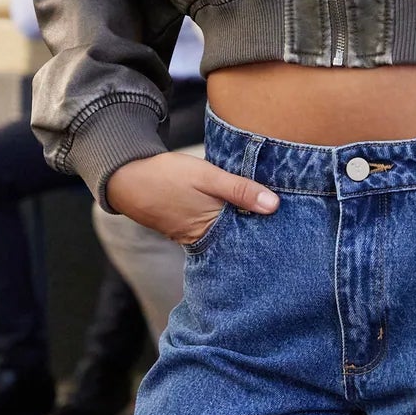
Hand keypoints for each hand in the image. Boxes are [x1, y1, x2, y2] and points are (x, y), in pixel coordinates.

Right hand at [107, 150, 277, 245]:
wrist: (126, 178)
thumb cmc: (168, 176)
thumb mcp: (208, 176)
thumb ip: (240, 189)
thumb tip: (274, 205)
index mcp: (212, 228)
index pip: (248, 238)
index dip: (268, 233)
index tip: (289, 229)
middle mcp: (203, 238)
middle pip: (237, 239)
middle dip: (257, 233)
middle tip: (285, 227)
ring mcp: (192, 235)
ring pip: (225, 234)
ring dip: (241, 227)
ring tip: (267, 220)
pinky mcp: (185, 228)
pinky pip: (211, 229)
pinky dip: (224, 223)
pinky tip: (237, 214)